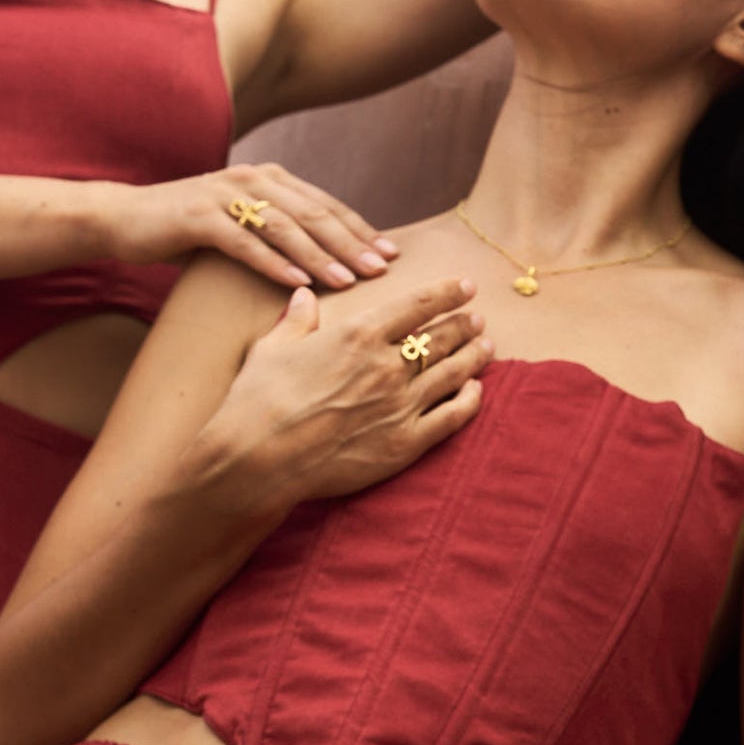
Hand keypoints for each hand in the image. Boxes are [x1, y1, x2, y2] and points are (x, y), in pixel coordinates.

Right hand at [113, 164, 397, 290]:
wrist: (124, 219)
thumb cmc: (186, 230)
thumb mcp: (240, 226)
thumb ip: (277, 234)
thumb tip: (323, 264)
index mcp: (270, 179)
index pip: (326, 205)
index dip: (360, 229)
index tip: (391, 255)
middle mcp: (253, 179)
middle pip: (314, 214)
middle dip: (352, 243)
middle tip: (382, 270)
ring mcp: (225, 195)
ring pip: (285, 227)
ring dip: (320, 255)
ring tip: (348, 281)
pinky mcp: (199, 217)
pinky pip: (245, 242)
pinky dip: (273, 263)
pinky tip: (297, 283)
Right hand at [205, 278, 488, 511]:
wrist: (258, 458)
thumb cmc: (257, 401)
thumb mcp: (273, 348)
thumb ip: (298, 320)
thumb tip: (305, 295)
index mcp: (358, 335)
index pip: (417, 305)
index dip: (447, 293)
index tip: (465, 286)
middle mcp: (387, 366)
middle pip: (440, 338)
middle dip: (463, 324)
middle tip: (477, 318)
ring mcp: (400, 406)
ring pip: (452, 373)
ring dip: (473, 356)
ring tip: (486, 346)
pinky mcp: (405, 444)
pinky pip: (451, 417)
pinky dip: (469, 400)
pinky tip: (475, 390)